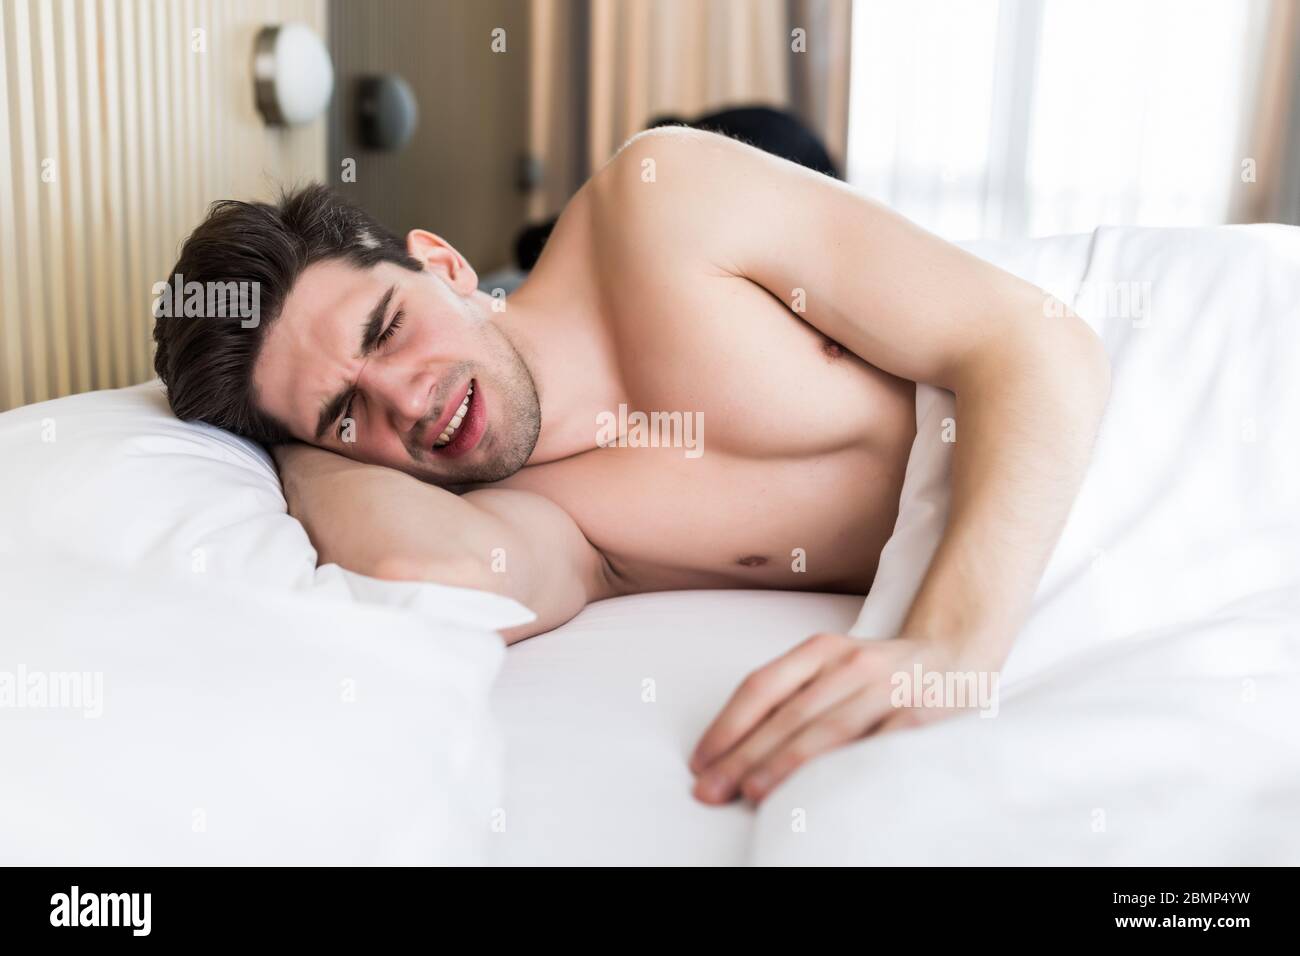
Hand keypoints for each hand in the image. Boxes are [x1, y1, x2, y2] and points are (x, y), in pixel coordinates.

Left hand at [689, 632, 1001, 804]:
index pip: (762, 686)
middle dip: (743, 755)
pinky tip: (823, 791)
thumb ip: (794, 695)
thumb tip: (735, 747)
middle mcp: (850, 664)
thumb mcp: (833, 666)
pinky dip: (847, 768)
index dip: (727, 726)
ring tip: (753, 792)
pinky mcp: (919, 716)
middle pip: (787, 713)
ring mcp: (886, 689)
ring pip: (827, 730)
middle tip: (710, 789)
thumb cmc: (879, 671)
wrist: (957, 650)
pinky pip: (877, 746)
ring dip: (786, 763)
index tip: (700, 761)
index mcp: (821, 650)